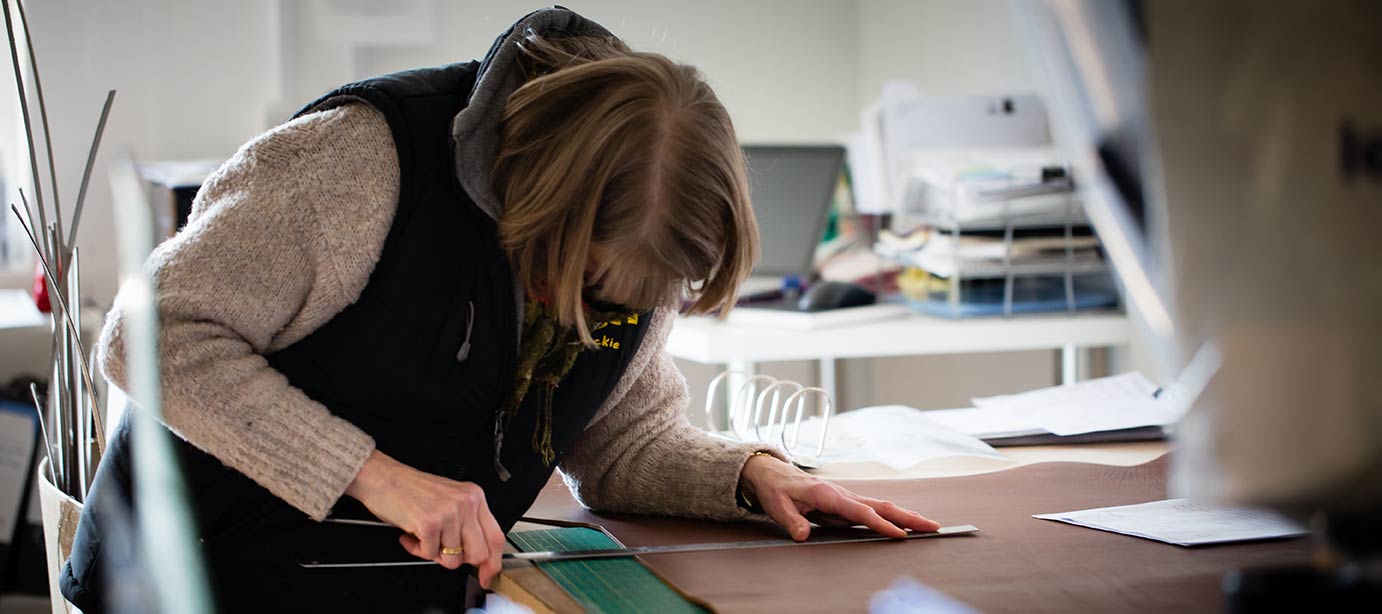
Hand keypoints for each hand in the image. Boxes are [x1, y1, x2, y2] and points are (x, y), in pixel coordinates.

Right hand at [345, 450, 506, 587]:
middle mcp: (466, 503)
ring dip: (433, 553)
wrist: (383, 477)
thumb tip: (478, 557)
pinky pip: (429, 555)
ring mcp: (449, 513)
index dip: (492, 563)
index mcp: (475, 497)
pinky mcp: (430, 523)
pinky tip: (410, 534)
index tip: (487, 576)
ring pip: (453, 559)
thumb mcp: (450, 500)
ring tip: (422, 536)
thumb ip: (467, 524)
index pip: (495, 537)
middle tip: (441, 550)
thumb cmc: (412, 490)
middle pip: (478, 554)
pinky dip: (416, 549)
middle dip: (458, 560)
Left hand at [739, 453, 940, 540]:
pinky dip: (893, 517)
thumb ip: (791, 521)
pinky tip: (905, 525)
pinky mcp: (846, 505)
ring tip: (928, 526)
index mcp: (827, 494)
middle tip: (932, 526)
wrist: (773, 474)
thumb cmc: (777, 489)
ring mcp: (846, 499)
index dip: (880, 523)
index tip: (899, 535)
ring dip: (905, 516)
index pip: (860, 511)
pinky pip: (873, 511)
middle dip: (907, 517)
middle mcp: (842, 494)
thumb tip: (803, 536)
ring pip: (881, 507)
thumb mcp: (778, 506)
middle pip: (880, 506)